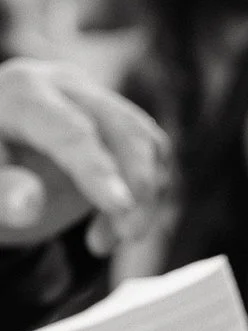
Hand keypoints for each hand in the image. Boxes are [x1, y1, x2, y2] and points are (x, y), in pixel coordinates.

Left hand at [0, 61, 168, 251]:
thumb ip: (2, 190)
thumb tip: (28, 206)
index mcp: (22, 94)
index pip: (70, 131)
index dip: (97, 169)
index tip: (120, 207)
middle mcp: (64, 87)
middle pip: (121, 127)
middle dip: (137, 183)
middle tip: (131, 237)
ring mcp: (93, 98)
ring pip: (143, 138)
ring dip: (144, 194)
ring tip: (108, 243)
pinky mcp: (113, 118)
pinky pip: (149, 149)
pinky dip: (145, 192)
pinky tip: (114, 229)